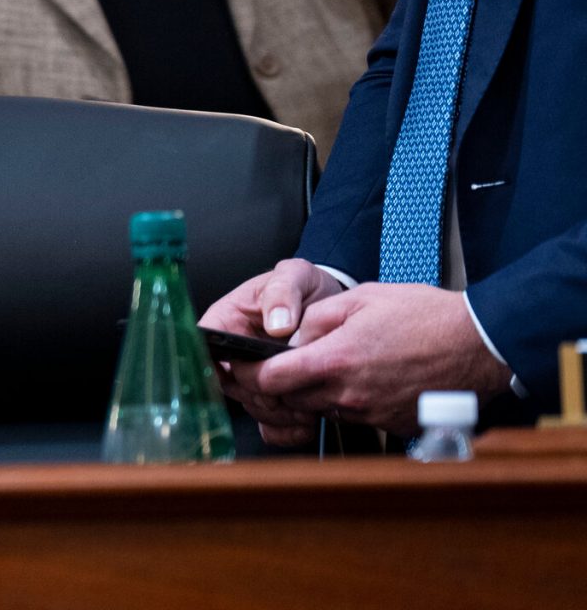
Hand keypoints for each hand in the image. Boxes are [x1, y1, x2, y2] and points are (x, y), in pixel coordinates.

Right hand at [200, 259, 345, 446]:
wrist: (334, 303)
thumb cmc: (304, 286)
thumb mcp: (294, 276)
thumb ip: (282, 293)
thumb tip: (276, 324)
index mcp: (226, 321)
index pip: (204, 350)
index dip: (220, 368)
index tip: (248, 377)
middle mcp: (233, 353)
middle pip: (231, 386)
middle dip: (260, 395)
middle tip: (290, 394)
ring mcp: (254, 377)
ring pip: (251, 407)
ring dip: (277, 414)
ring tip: (307, 409)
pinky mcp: (274, 395)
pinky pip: (269, 423)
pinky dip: (286, 430)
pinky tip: (305, 425)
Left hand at [251, 283, 510, 436]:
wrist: (481, 345)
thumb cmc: (426, 316)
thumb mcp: (361, 299)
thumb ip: (315, 319)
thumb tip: (287, 338)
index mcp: (335, 361)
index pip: (270, 381)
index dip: (250, 374)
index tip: (244, 365)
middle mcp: (349, 395)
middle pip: (292, 400)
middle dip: (281, 384)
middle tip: (286, 363)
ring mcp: (372, 414)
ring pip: (323, 410)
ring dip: (316, 393)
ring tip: (334, 365)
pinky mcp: (393, 426)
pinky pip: (355, 417)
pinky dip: (349, 402)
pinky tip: (365, 379)